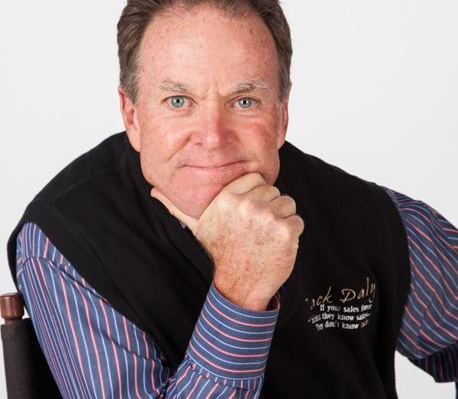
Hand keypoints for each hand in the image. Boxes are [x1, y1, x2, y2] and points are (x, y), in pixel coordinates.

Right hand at [151, 173, 303, 310]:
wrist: (239, 286)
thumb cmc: (221, 251)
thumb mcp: (197, 226)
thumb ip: (176, 206)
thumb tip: (153, 190)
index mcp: (228, 197)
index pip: (256, 179)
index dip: (255, 196)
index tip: (248, 215)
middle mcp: (247, 204)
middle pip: (273, 191)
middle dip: (269, 208)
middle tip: (256, 230)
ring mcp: (267, 217)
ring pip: (287, 203)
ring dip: (281, 220)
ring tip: (265, 237)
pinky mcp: (286, 231)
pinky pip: (297, 220)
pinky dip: (292, 234)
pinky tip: (276, 246)